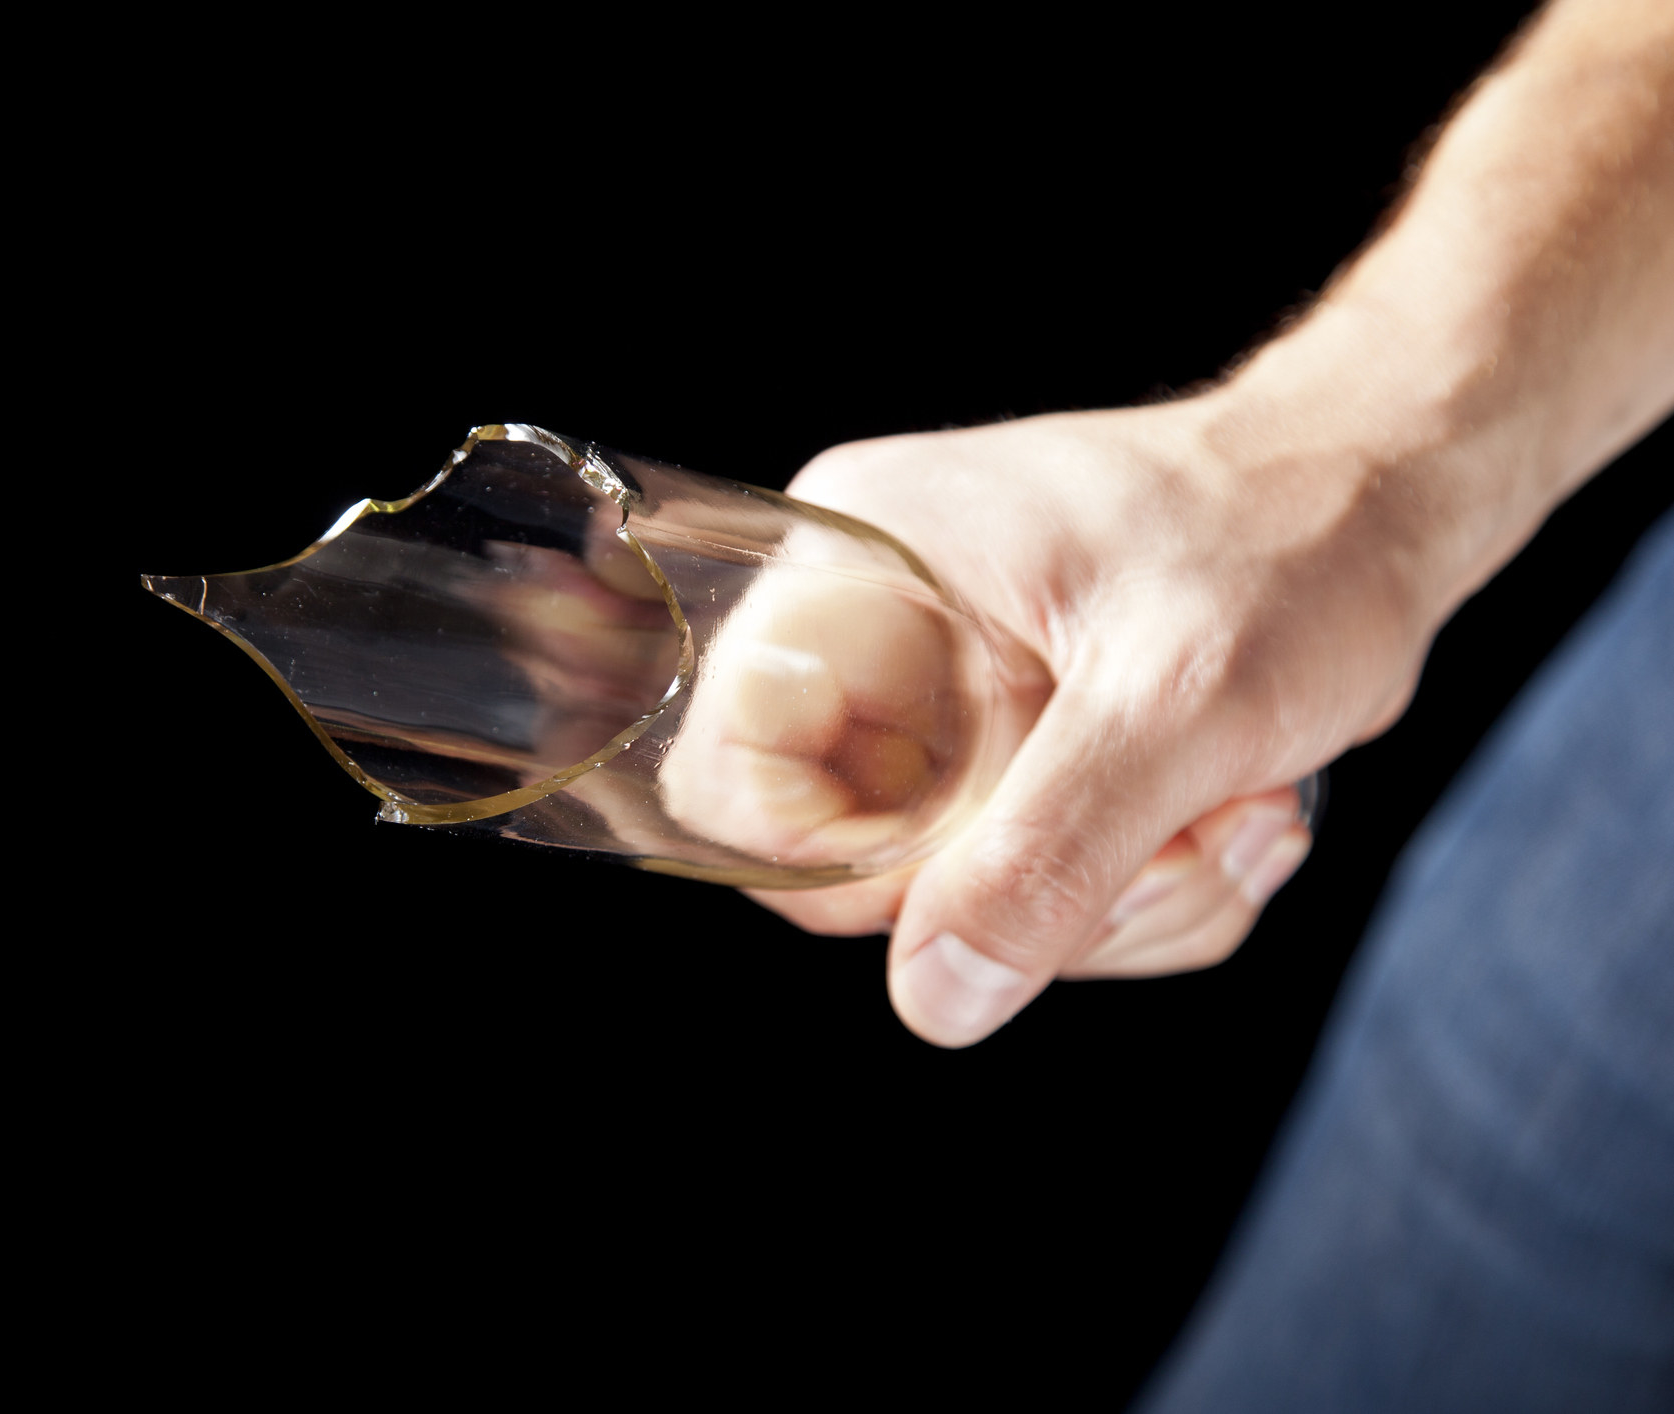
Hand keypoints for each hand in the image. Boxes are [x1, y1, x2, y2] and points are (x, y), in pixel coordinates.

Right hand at [747, 400, 1428, 1044]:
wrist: (1391, 496)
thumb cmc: (1293, 543)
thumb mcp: (1178, 702)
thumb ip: (1050, 854)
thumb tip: (933, 997)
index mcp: (856, 568)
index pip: (736, 769)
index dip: (840, 866)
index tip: (989, 877)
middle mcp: (872, 628)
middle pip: (859, 864)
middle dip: (1035, 899)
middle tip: (1176, 845)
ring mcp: (938, 696)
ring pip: (960, 899)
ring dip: (1119, 906)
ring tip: (1232, 814)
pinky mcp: (1006, 745)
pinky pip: (1029, 887)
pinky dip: (1141, 893)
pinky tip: (1230, 814)